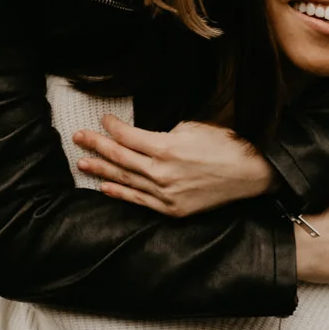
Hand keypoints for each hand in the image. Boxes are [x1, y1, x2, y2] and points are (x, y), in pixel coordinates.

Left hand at [74, 117, 277, 216]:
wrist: (250, 174)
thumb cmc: (225, 145)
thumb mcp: (194, 127)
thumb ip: (164, 133)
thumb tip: (144, 138)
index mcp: (166, 148)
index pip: (128, 136)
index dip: (111, 127)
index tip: (102, 120)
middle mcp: (162, 173)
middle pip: (120, 157)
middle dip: (96, 146)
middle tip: (77, 138)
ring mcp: (166, 194)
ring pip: (126, 180)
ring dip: (101, 171)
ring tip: (82, 164)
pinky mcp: (172, 210)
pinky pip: (139, 201)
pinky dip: (120, 193)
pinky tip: (104, 187)